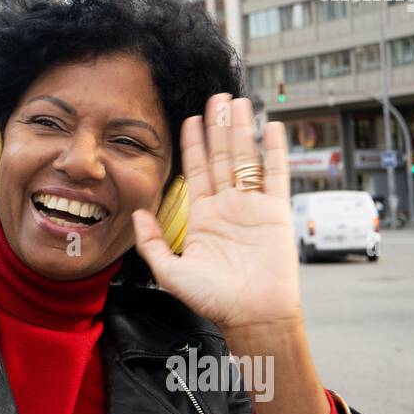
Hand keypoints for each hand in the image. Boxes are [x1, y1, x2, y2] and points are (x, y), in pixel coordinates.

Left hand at [132, 94, 331, 413]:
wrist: (252, 316)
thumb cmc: (214, 300)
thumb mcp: (170, 271)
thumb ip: (152, 242)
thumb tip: (136, 213)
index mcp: (203, 217)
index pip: (197, 171)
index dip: (193, 144)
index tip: (189, 118)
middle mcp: (228, 207)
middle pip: (222, 157)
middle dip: (218, 127)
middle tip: (216, 97)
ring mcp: (253, 207)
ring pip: (246, 159)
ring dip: (241, 131)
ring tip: (237, 102)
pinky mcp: (277, 213)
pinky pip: (277, 175)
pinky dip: (276, 151)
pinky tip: (272, 127)